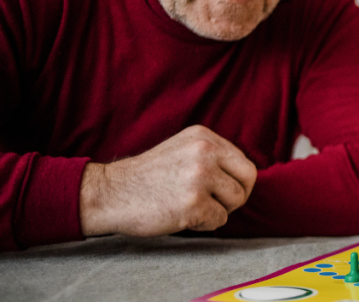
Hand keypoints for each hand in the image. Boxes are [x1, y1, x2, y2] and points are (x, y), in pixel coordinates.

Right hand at [79, 125, 257, 236]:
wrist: (109, 193)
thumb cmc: (147, 178)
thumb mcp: (183, 150)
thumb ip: (212, 156)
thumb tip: (245, 176)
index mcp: (204, 136)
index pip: (244, 162)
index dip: (236, 182)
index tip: (220, 191)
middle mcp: (205, 152)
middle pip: (247, 180)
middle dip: (235, 197)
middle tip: (214, 203)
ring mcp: (200, 177)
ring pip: (235, 201)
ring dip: (217, 211)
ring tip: (191, 207)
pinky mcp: (194, 203)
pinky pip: (219, 220)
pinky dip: (203, 225)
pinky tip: (181, 216)